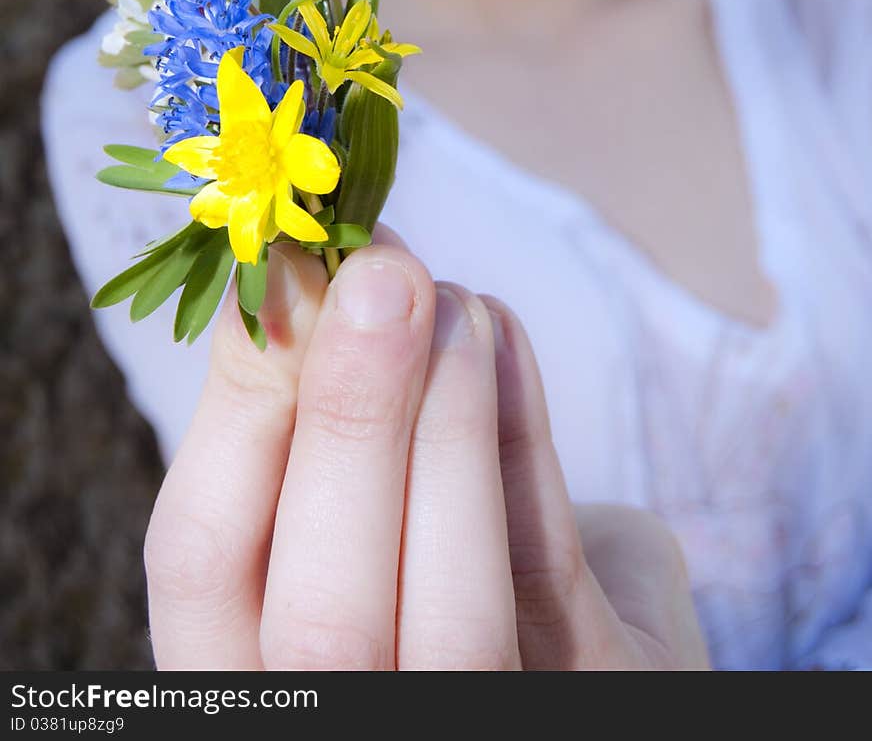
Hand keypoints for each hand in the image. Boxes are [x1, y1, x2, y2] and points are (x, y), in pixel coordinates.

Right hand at [144, 230, 710, 669]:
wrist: (577, 656)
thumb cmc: (432, 557)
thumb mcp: (346, 500)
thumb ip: (310, 428)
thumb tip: (301, 266)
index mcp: (257, 668)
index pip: (198, 564)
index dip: (233, 406)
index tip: (280, 270)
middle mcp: (349, 715)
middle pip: (321, 618)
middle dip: (350, 421)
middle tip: (380, 274)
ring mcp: (467, 723)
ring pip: (452, 617)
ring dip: (451, 426)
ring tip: (453, 296)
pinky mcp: (581, 705)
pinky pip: (550, 581)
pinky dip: (521, 439)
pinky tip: (500, 333)